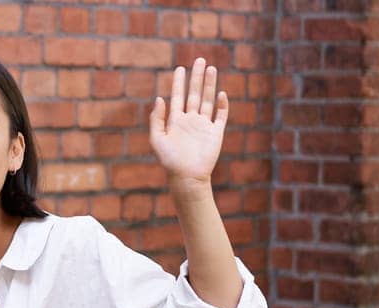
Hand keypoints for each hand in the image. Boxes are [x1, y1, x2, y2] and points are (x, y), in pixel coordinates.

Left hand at [149, 57, 228, 183]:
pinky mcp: (215, 133)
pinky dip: (221, 105)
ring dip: (210, 85)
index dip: (179, 82)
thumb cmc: (170, 160)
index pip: (178, 96)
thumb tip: (159, 98)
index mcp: (176, 120)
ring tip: (211, 69)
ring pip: (208, 100)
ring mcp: (204, 125)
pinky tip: (220, 93)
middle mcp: (190, 120)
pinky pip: (220, 116)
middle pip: (195, 93)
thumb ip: (157, 119)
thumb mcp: (157, 139)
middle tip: (200, 60)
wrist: (187, 177)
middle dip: (197, 77)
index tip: (180, 68)